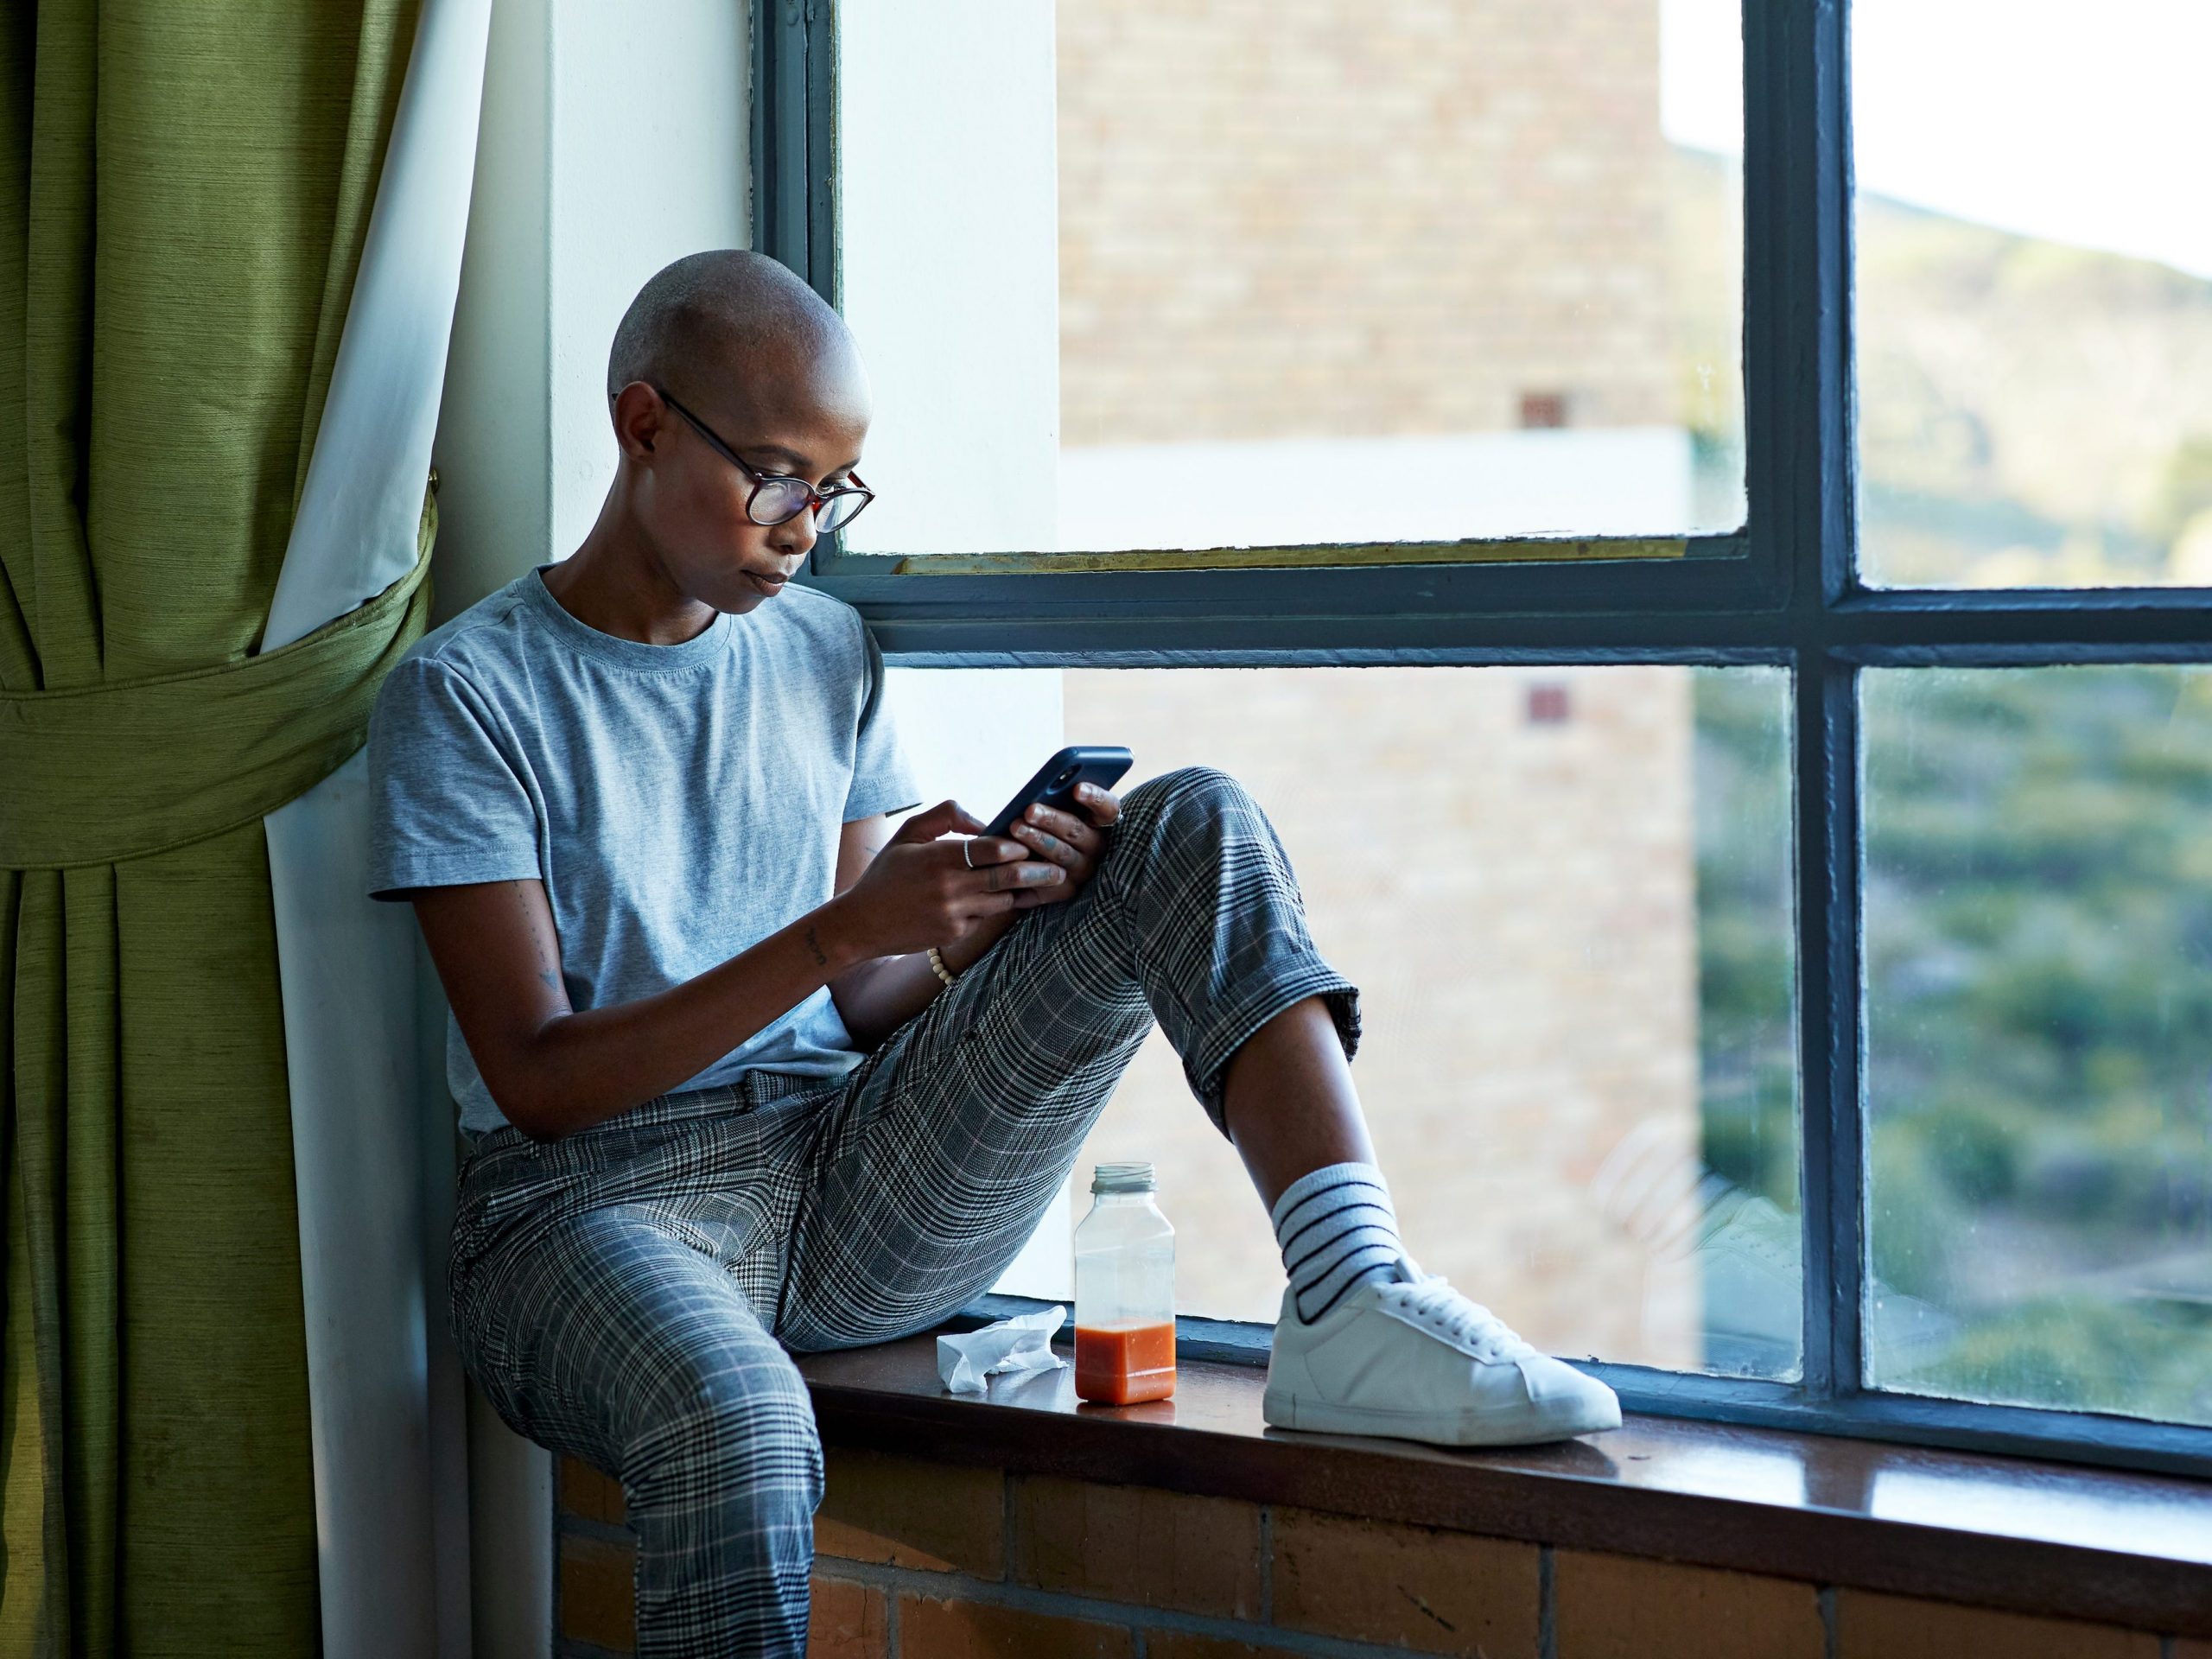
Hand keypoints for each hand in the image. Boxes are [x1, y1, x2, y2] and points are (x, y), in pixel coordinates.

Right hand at [829, 799, 1067, 958]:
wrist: (862, 923)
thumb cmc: (887, 872)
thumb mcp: (908, 833)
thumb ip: (946, 816)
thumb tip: (984, 821)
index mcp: (939, 857)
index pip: (991, 849)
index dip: (1015, 845)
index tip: (1030, 841)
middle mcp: (949, 887)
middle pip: (1006, 878)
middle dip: (1036, 872)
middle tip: (1058, 868)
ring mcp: (953, 914)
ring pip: (1002, 901)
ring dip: (1018, 891)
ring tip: (1042, 882)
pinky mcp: (954, 934)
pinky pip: (985, 917)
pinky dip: (992, 907)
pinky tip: (1002, 899)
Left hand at [1000, 781, 1120, 910]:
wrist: (1035, 864)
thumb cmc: (1048, 826)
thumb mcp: (1057, 810)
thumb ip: (1057, 797)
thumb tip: (1044, 786)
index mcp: (1102, 823)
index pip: (1107, 809)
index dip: (1095, 798)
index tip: (1077, 788)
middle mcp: (1096, 848)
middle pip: (1076, 831)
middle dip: (1052, 819)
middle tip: (1030, 810)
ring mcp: (1082, 872)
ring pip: (1062, 855)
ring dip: (1038, 840)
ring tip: (1016, 827)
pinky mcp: (1065, 891)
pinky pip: (1048, 882)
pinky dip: (1030, 870)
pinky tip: (1013, 861)